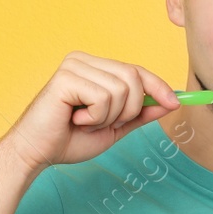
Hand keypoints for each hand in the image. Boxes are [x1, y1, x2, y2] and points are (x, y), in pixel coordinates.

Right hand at [0, 52, 180, 171]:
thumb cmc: (70, 139)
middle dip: (130, 109)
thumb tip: (169, 103)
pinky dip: (96, 116)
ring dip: (109, 116)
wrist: (36, 153)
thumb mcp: (115, 127)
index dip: (159, 86)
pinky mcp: (65, 77)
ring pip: (121, 89)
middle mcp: (85, 60)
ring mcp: (74, 66)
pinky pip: (103, 97)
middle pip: (134, 77)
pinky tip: (76, 119)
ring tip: (86, 121)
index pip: (137, 70)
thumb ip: (139, 114)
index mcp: (95, 68)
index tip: (176, 103)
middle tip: (106, 123)